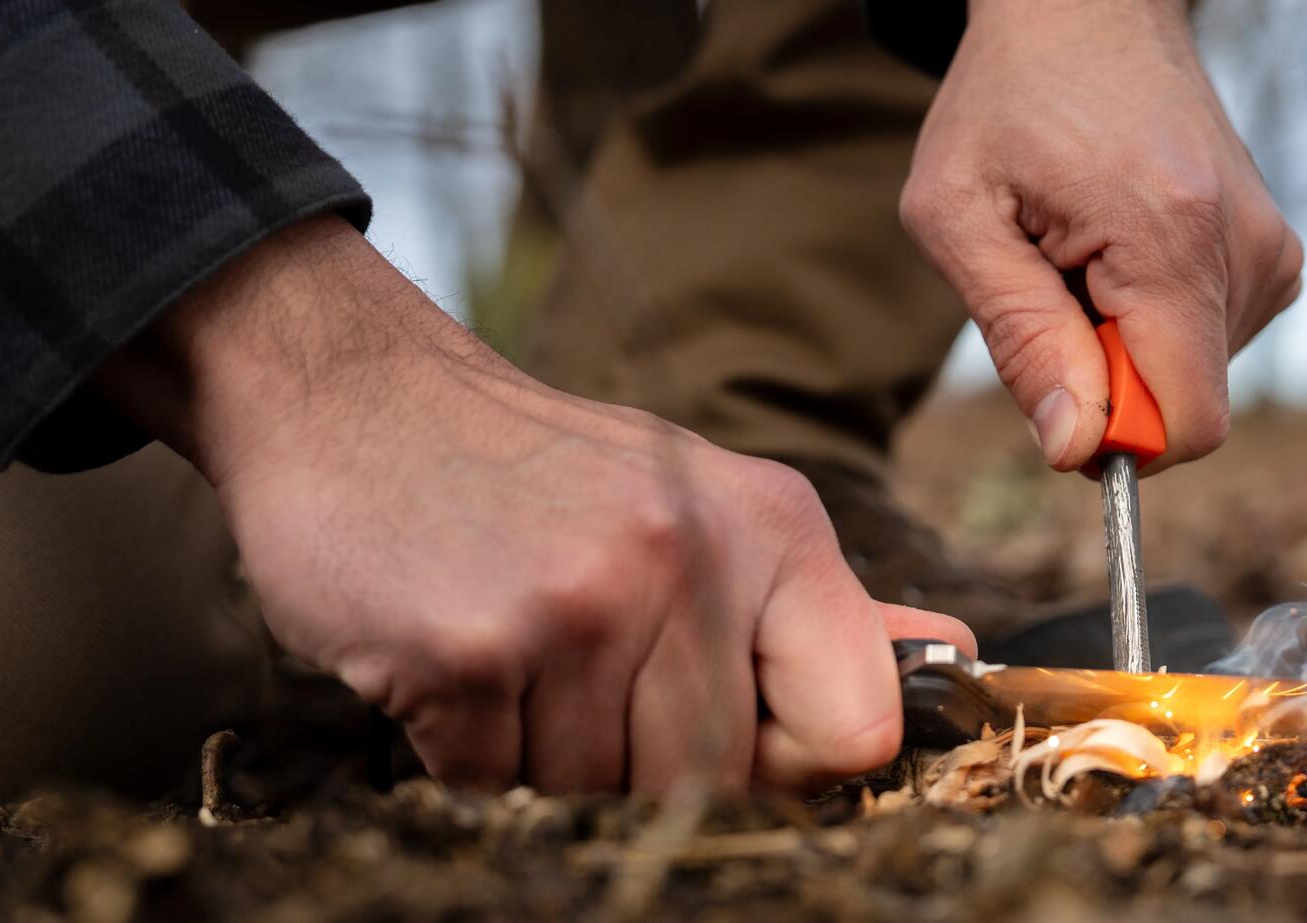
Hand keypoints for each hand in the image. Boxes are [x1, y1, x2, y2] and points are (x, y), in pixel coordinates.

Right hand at [96, 215, 973, 791]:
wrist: (355, 395)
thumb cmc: (539, 470)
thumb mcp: (698, 501)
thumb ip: (810, 602)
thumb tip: (951, 654)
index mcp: (772, 529)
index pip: (857, 729)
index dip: (795, 766)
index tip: (735, 743)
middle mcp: (691, 561)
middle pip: (712, 781)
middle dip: (642, 762)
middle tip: (577, 670)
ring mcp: (579, 606)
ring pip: (597, 793)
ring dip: (546, 755)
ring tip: (515, 649)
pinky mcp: (468, 650)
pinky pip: (492, 784)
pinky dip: (467, 750)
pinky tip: (456, 654)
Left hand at [901, 0, 1302, 472]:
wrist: (1083, 11)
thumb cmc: (1006, 105)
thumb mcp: (958, 217)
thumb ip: (1019, 339)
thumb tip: (1073, 449)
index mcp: (1171, 237)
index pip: (1187, 421)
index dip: (1113, 440)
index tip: (1051, 383)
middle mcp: (1246, 246)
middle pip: (1186, 403)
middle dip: (1106, 381)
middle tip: (1050, 285)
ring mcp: (1271, 248)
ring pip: (1196, 377)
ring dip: (1123, 344)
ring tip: (1080, 255)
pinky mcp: (1272, 252)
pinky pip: (1211, 341)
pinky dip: (1153, 320)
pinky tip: (1116, 252)